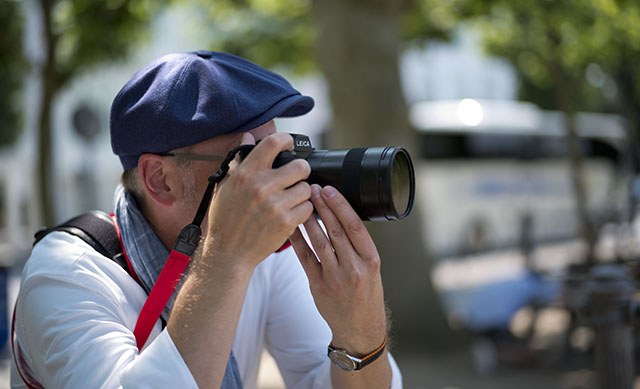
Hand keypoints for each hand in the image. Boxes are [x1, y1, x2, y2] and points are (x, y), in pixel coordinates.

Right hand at [202, 133, 312, 268]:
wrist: (228, 252)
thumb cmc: (225, 219)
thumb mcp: (226, 186)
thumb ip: (239, 161)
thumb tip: (248, 137)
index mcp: (246, 174)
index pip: (273, 142)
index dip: (286, 140)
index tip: (289, 146)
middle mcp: (261, 186)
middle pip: (300, 166)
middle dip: (301, 171)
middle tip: (294, 178)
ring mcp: (275, 205)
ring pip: (307, 188)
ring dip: (301, 193)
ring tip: (290, 200)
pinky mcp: (286, 223)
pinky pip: (307, 208)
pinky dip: (302, 211)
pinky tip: (290, 213)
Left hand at [289, 184, 387, 354]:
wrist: (360, 329)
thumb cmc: (366, 294)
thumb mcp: (372, 269)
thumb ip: (358, 246)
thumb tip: (342, 215)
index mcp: (371, 261)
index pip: (355, 227)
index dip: (341, 206)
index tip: (330, 190)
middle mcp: (354, 269)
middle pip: (336, 230)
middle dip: (323, 206)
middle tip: (312, 188)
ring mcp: (335, 278)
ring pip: (319, 242)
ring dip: (309, 219)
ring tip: (301, 202)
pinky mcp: (318, 285)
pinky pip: (306, 257)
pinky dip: (298, 240)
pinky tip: (292, 226)